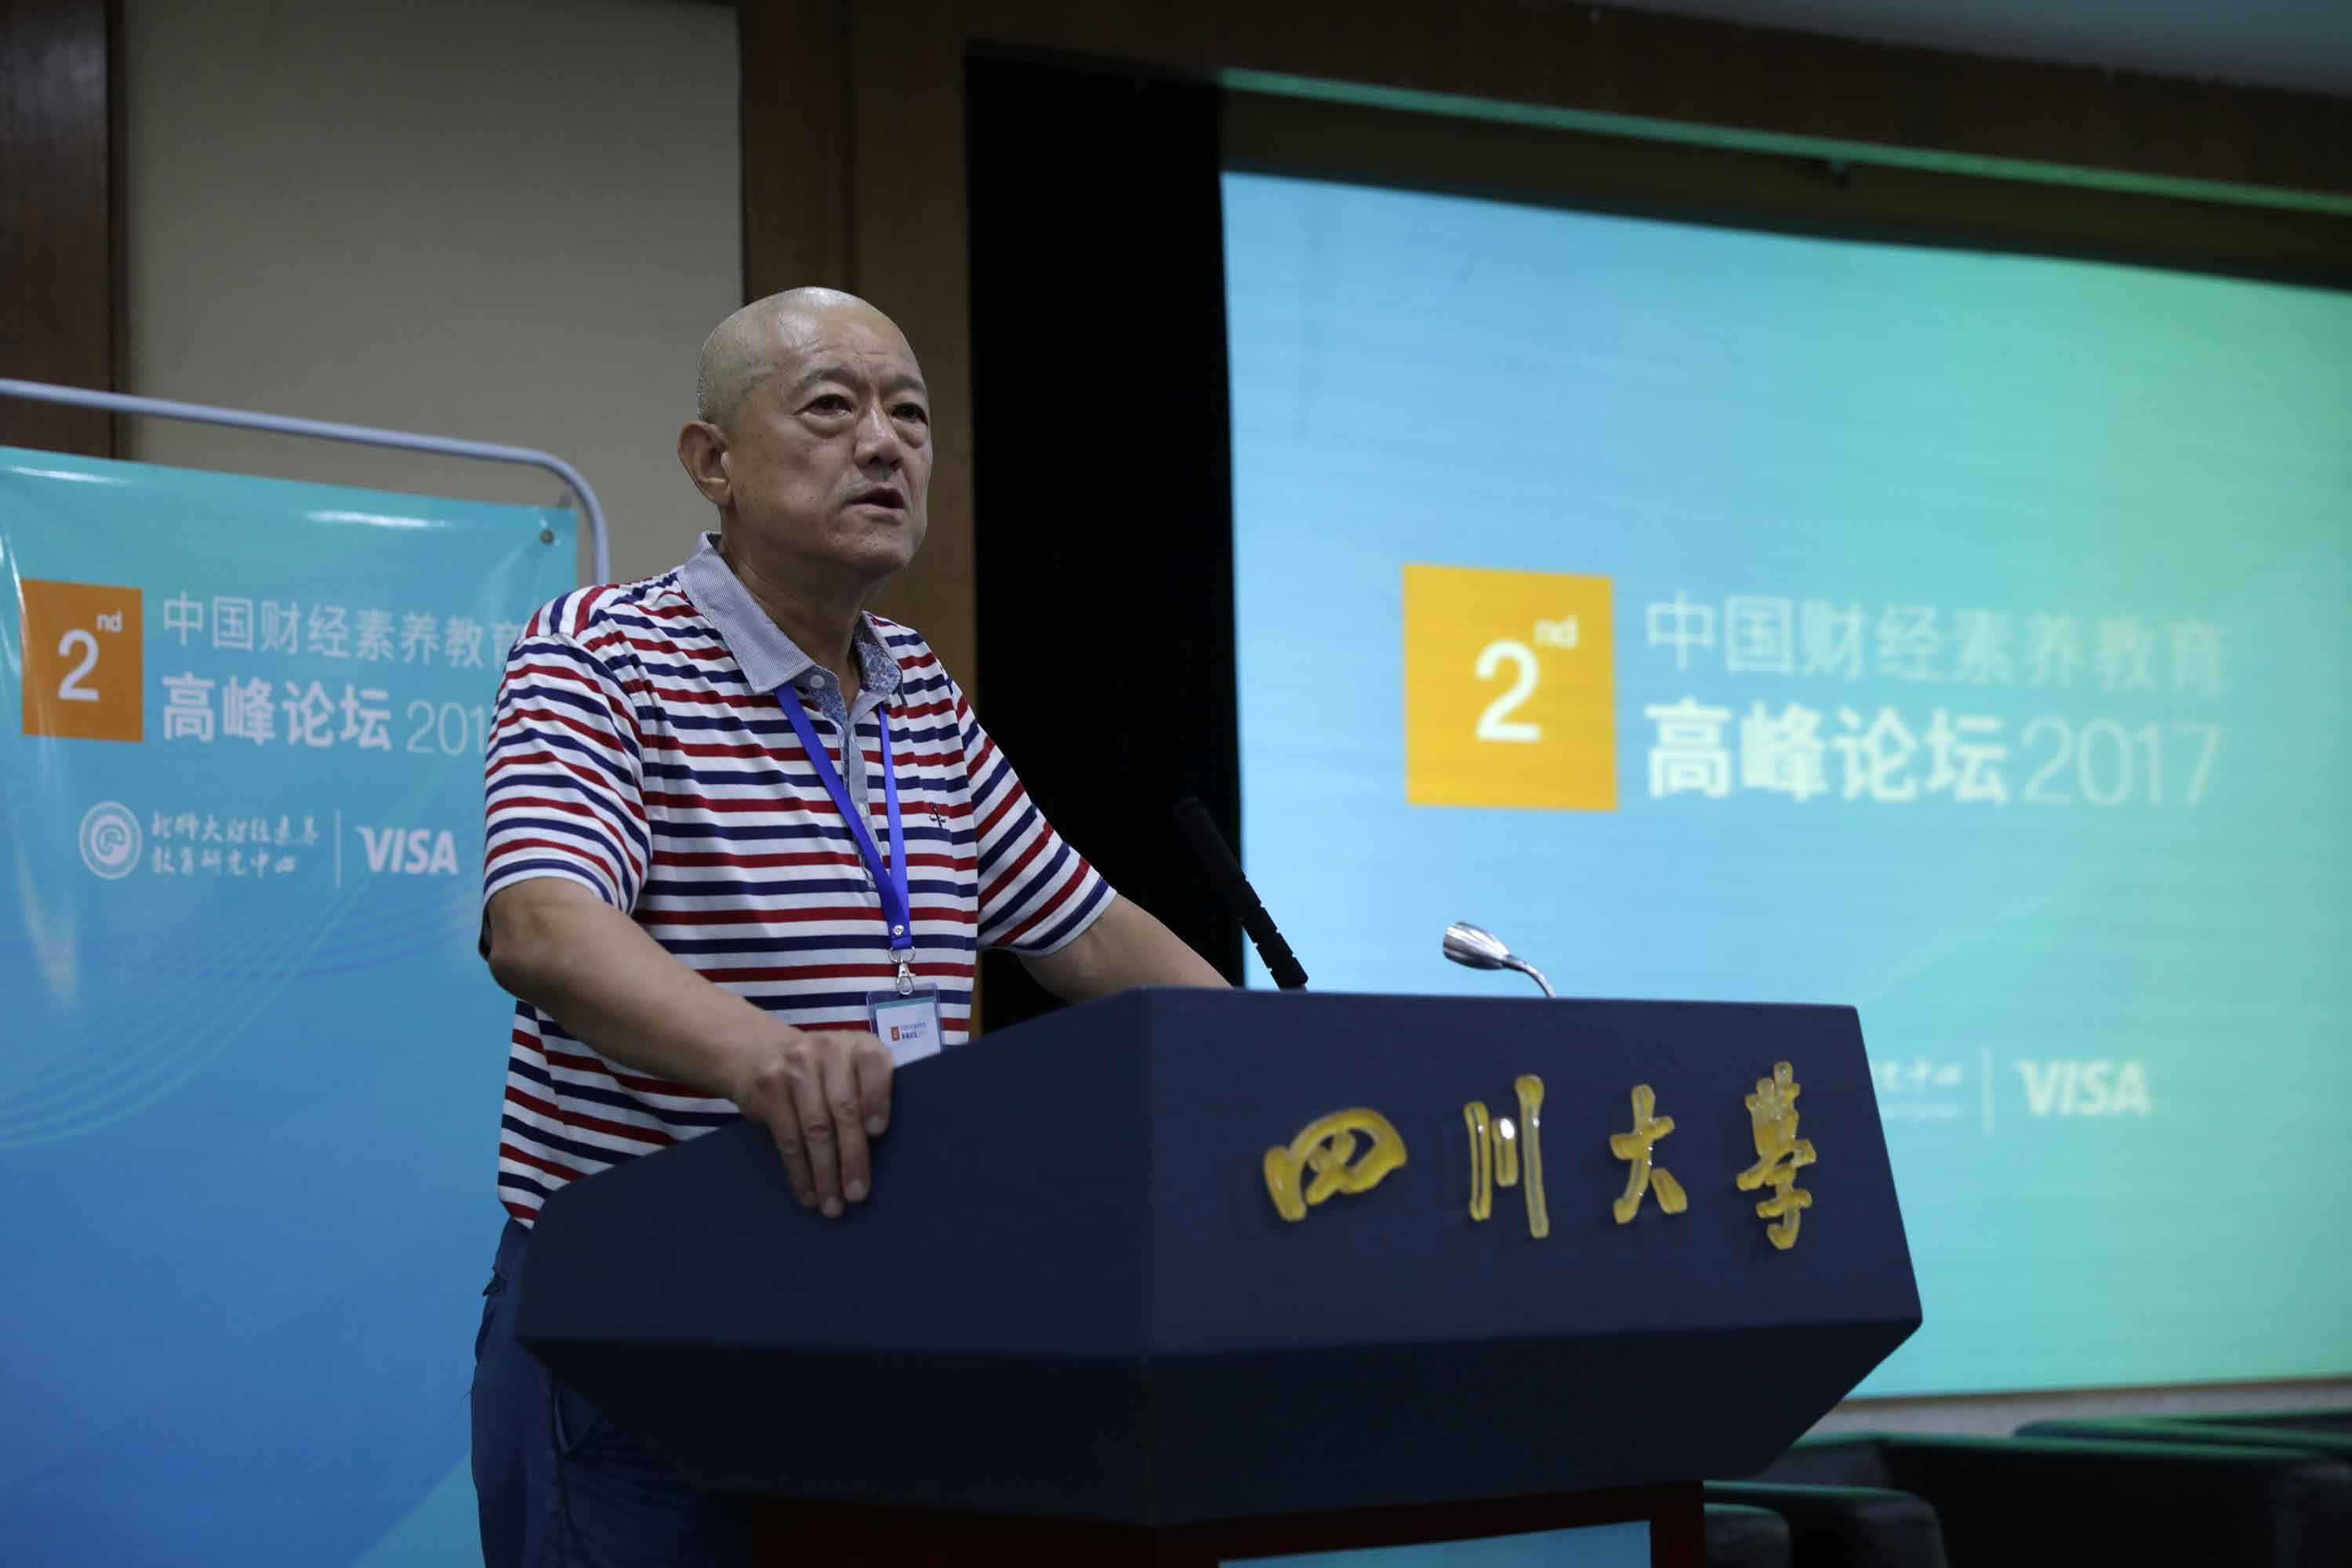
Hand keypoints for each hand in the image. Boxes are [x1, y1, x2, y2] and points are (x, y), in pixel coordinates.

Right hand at [730, 1026, 893, 1217]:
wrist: (758, 1051)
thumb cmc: (822, 1072)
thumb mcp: (848, 1068)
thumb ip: (868, 1094)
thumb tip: (891, 1155)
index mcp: (859, 1045)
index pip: (873, 1065)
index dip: (877, 1099)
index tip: (878, 1132)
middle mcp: (828, 1049)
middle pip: (844, 1109)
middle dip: (852, 1157)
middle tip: (858, 1194)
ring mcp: (795, 1066)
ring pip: (815, 1130)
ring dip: (825, 1175)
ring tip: (833, 1205)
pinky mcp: (769, 1088)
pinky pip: (788, 1139)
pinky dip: (800, 1173)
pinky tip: (809, 1194)